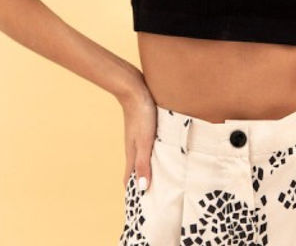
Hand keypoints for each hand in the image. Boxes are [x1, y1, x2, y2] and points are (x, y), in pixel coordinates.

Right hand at [119, 72, 157, 189]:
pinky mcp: (145, 127)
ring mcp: (138, 136)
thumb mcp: (144, 141)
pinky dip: (155, 153)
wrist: (134, 88)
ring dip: (150, 167)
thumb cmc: (140, 113)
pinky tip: (165, 152)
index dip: (134, 193)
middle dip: (143, 183)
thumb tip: (141, 188)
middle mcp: (134, 147)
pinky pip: (150, 145)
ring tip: (163, 177)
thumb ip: (143, 163)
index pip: (130, 179)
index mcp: (132, 154)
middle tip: (156, 196)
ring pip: (143, 157)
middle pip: (137, 170)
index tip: (141, 207)